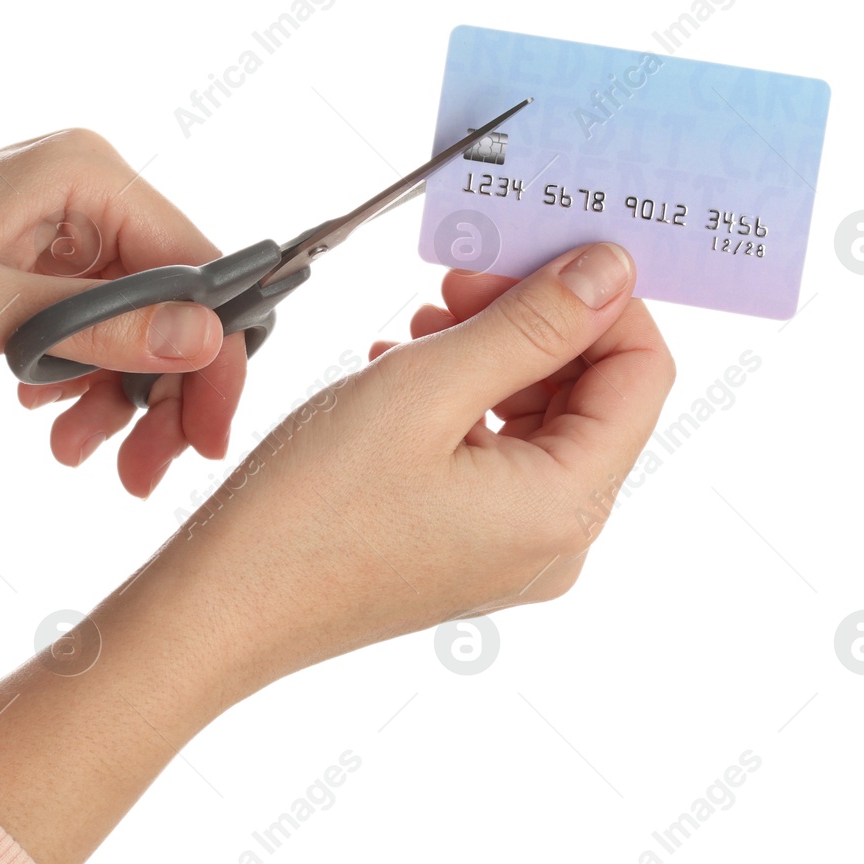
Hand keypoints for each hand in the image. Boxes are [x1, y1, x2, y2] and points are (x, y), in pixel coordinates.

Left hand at [0, 130, 244, 513]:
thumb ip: (99, 326)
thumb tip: (203, 338)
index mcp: (83, 172)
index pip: (193, 263)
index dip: (213, 355)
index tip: (207, 440)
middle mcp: (81, 192)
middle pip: (171, 303)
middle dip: (165, 392)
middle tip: (147, 474)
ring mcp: (57, 233)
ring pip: (137, 328)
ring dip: (122, 401)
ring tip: (79, 455)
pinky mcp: (33, 272)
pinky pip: (93, 335)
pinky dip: (85, 388)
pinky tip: (50, 424)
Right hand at [0, 243, 674, 863]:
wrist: (221, 612)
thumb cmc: (306, 513)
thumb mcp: (423, 389)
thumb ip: (530, 324)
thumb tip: (609, 269)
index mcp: (566, 507)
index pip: (642, 371)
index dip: (598, 298)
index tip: (528, 251)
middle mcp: (557, 541)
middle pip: (593, 396)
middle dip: (535, 322)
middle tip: (457, 279)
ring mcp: (512, 554)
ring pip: (540, 422)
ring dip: (492, 356)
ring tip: (416, 326)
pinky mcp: (467, 554)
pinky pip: (496, 459)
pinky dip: (462, 404)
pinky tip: (399, 373)